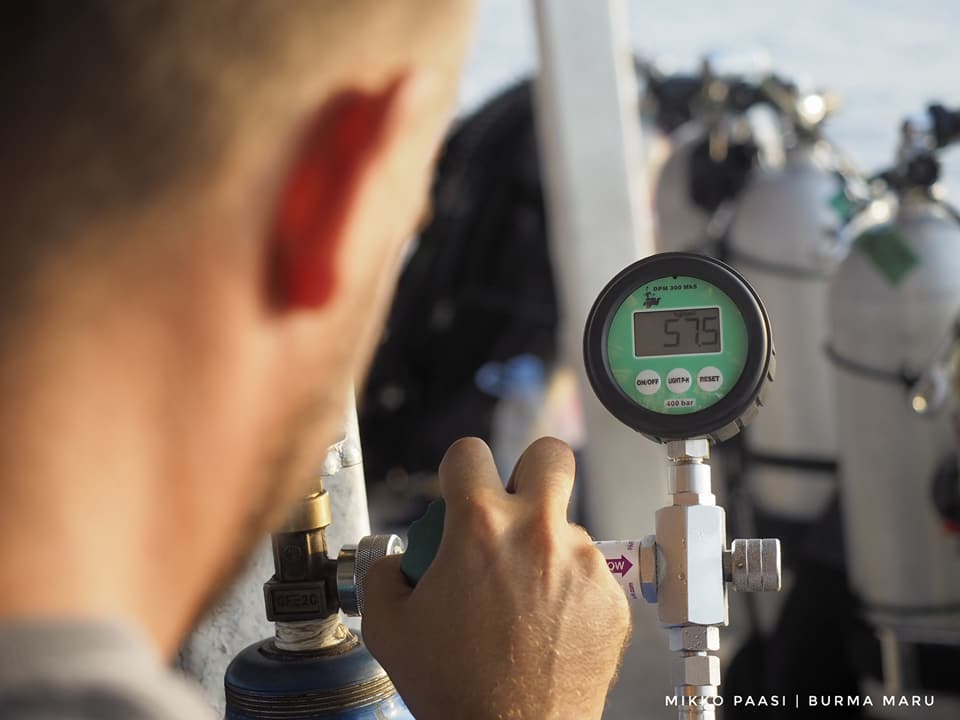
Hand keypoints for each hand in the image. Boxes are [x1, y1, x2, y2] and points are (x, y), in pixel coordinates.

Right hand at [363, 437, 630, 719]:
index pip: (470, 452)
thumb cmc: (456, 689)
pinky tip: (547, 625)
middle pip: (549, 455)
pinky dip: (570, 589)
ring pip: (566, 526)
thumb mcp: (389, 628)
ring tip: (522, 599)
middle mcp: (538, 533)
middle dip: (530, 471)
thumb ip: (385, 576)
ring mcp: (583, 562)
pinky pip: (589, 572)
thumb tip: (396, 562)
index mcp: (481, 528)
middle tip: (515, 505)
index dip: (459, 467)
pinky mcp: (611, 596)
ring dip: (545, 548)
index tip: (461, 485)